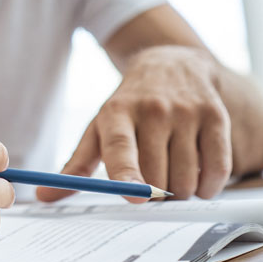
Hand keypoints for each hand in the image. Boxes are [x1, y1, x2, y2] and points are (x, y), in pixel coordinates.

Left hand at [38, 45, 232, 201]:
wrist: (170, 65)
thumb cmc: (129, 107)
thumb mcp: (99, 128)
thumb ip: (75, 166)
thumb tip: (44, 196)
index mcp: (117, 113)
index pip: (121, 148)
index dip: (127, 175)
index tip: (135, 196)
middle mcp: (153, 110)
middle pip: (157, 174)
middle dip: (155, 194)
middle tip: (153, 186)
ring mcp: (186, 111)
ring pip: (187, 178)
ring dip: (182, 191)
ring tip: (173, 176)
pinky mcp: (215, 115)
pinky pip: (218, 167)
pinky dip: (209, 185)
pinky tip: (199, 177)